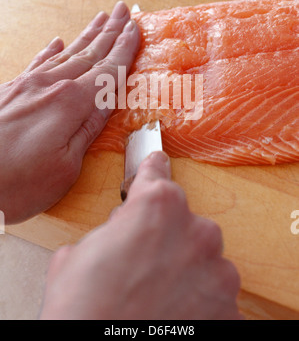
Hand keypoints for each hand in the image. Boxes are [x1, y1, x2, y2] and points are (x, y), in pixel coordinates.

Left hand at [0, 2, 139, 222]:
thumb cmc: (15, 185)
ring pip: (64, 54)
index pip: (107, 70)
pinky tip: (57, 42)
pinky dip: (50, 51)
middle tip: (123, 10)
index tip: (135, 29)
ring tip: (100, 19)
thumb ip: (87, 131)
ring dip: (86, 36)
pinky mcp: (8, 92)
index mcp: (69, 103)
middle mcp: (48, 86)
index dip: (124, 49)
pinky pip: (36, 63)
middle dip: (109, 31)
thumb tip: (103, 104)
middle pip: (88, 53)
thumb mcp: (65, 167)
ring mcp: (25, 86)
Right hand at [39, 151, 242, 319]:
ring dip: (185, 270)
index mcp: (158, 206)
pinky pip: (214, 295)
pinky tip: (173, 313)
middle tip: (140, 263)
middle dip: (165, 236)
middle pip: (184, 221)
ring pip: (204, 260)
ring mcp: (218, 272)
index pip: (158, 173)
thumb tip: (118, 233)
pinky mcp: (230, 310)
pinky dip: (198, 301)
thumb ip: (110, 230)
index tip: (158, 165)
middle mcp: (196, 231)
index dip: (153, 170)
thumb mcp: (78, 252)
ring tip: (156, 294)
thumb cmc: (83, 308)